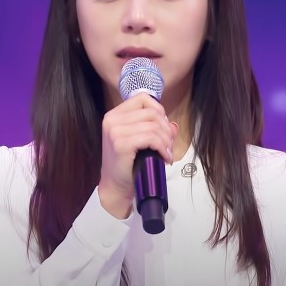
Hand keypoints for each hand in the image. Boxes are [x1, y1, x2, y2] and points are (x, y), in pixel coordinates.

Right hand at [98, 94, 177, 218]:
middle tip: (168, 145)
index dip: (159, 111)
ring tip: (166, 152)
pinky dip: (163, 148)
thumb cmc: (128, 164)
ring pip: (154, 126)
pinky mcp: (121, 144)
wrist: (116, 186)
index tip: (162, 128)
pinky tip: (164, 157)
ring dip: (166, 141)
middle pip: (152, 113)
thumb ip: (155, 128)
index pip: (143, 98)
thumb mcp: (140, 140)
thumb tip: (173, 126)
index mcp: (115, 115)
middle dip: (166, 129)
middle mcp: (112, 119)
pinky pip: (151, 138)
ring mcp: (115, 131)